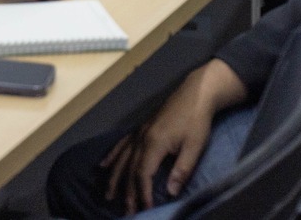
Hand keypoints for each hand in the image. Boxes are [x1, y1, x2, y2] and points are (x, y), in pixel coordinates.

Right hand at [101, 60, 245, 213]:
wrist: (196, 93)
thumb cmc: (197, 120)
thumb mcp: (195, 146)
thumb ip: (182, 169)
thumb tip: (171, 192)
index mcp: (154, 143)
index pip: (143, 174)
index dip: (142, 193)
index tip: (145, 210)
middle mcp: (142, 138)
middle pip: (130, 169)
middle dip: (127, 192)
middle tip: (126, 212)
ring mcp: (139, 132)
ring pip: (122, 158)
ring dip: (115, 178)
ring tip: (109, 195)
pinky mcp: (142, 128)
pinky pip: (122, 144)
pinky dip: (112, 156)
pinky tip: (104, 165)